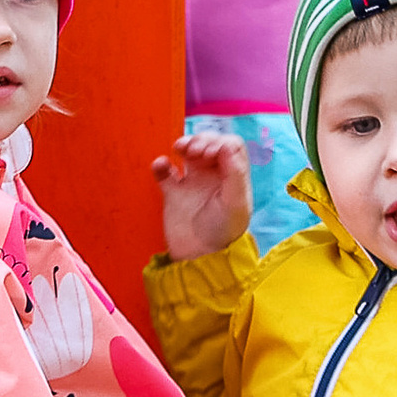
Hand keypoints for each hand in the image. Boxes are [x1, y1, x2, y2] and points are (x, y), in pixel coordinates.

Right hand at [152, 133, 252, 260]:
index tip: (210, 153)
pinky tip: (161, 165)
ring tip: (179, 149)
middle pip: (209, 144)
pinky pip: (165, 172)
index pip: (230, 146)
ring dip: (184, 144)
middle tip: (194, 152)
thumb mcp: (236, 204)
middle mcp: (214, 176)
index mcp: (232, 177)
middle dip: (201, 140)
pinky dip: (160, 164)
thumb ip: (235, 174)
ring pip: (188, 152)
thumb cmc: (223, 233)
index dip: (219, 142)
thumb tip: (227, 146)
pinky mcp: (173, 193)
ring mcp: (193, 183)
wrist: (198, 256)